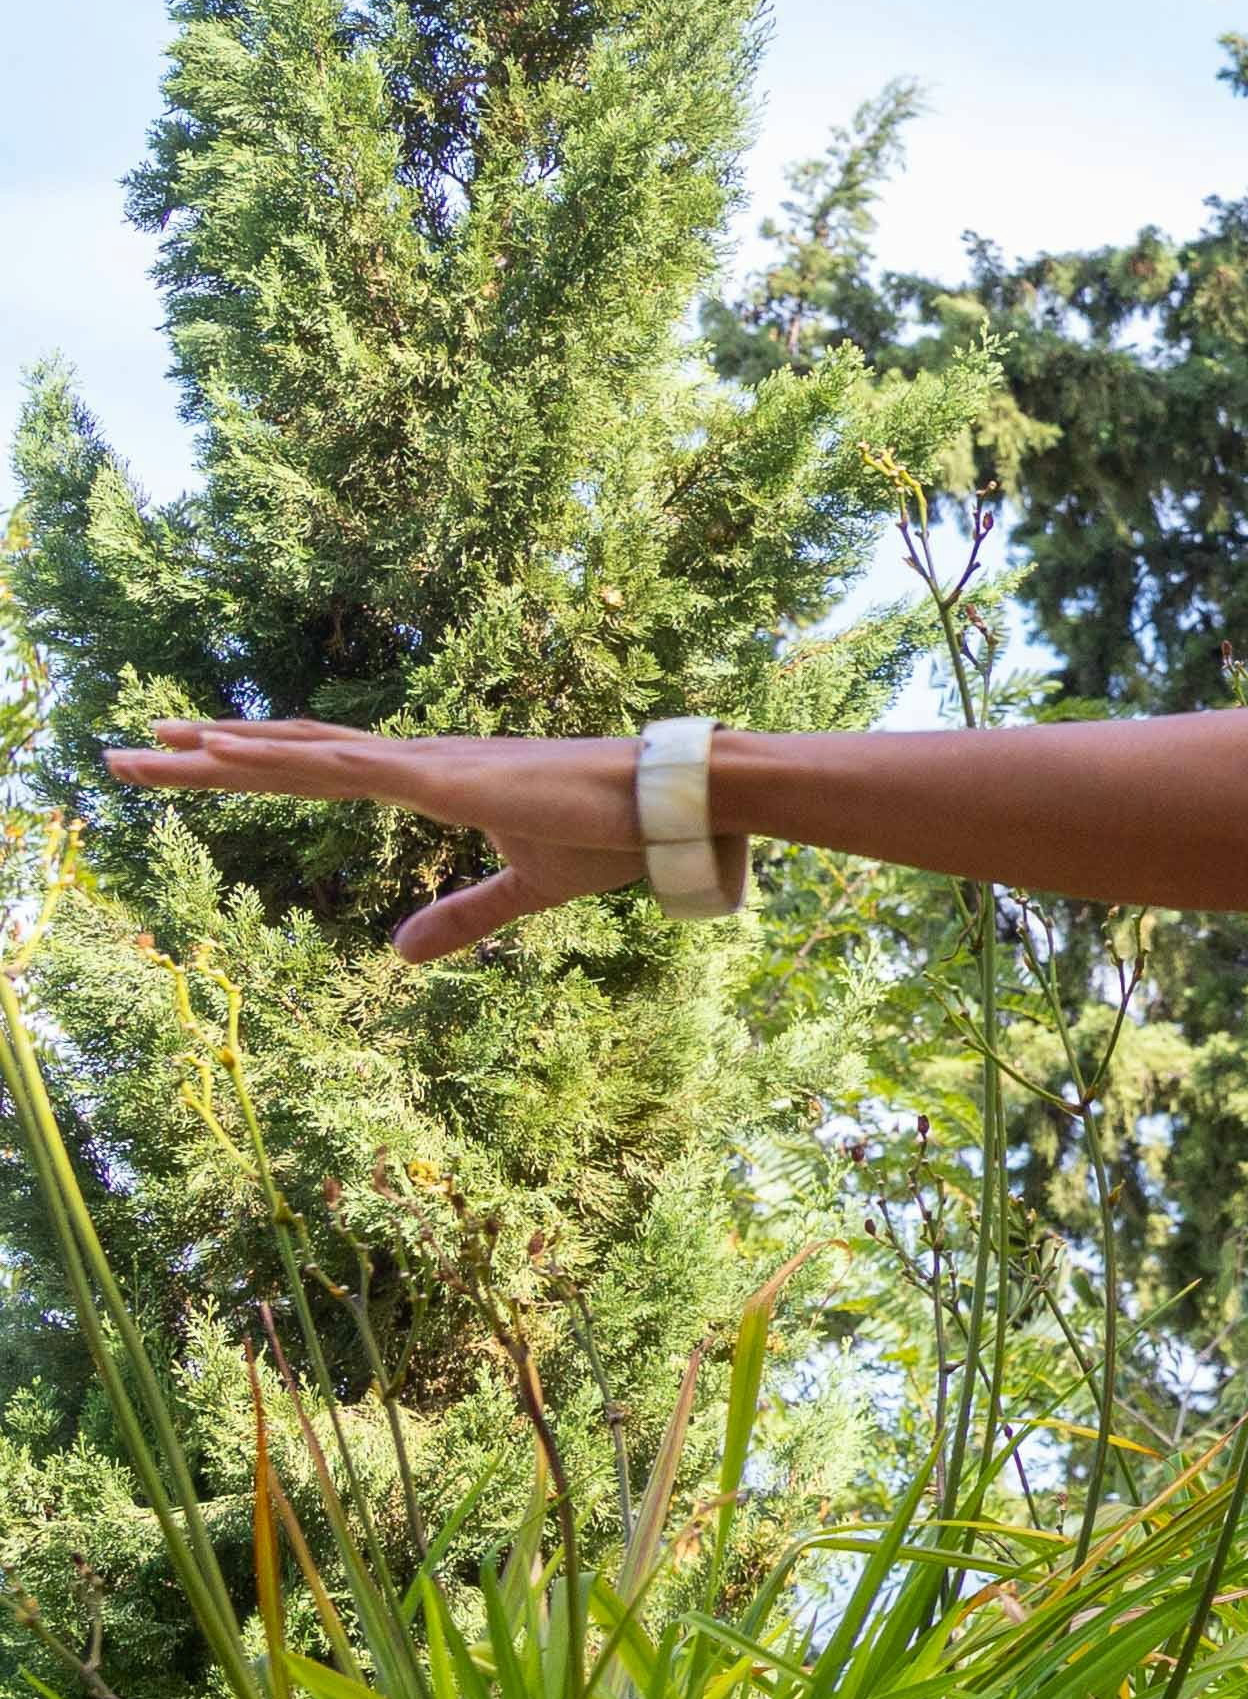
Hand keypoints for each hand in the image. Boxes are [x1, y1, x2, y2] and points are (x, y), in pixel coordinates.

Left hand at [98, 720, 654, 961]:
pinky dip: (276, 756)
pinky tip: (219, 749)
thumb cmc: (616, 835)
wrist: (673, 804)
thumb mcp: (527, 888)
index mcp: (431, 781)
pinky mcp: (443, 777)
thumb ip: (462, 917)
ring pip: (298, 753)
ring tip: (144, 744)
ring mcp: (425, 763)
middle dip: (203, 756)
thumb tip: (397, 955)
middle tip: (124, 752)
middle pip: (288, 755)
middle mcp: (415, 760)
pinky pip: (342, 766)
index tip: (185, 761)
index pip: (319, 770)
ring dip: (216, 751)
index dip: (251, 767)